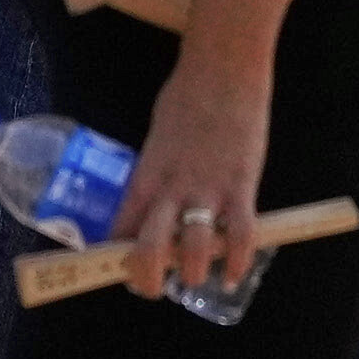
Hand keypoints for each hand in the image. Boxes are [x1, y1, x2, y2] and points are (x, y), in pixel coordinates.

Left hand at [117, 46, 275, 310]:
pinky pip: (239, 237)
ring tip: (197, 280)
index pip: (121, 229)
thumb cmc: (188, 96)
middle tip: (154, 289)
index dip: (118, 257)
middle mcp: (170, 190)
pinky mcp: (241, 186)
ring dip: (192, 274)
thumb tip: (158, 199)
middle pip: (148, 251)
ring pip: (192, 251)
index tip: (122, 269)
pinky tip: (231, 276)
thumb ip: (158, 171)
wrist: (223, 69)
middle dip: (147, 281)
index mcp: (146, 175)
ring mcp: (207, 190)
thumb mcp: (159, 136)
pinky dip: (235, 263)